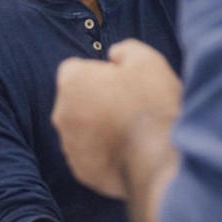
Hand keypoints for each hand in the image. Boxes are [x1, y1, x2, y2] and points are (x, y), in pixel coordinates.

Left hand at [53, 40, 181, 196]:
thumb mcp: (147, 61)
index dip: (101, 74)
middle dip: (96, 101)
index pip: (77, 70)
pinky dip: (103, 153)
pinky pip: (89, 155)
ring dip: (99, 127)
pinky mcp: (81, 171)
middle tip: (130, 108)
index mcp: (72, 82)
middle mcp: (62, 114)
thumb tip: (114, 55)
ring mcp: (70, 145)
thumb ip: (124, 49)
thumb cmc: (153, 107)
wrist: (160, 160)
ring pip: (82, 129)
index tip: (123, 83)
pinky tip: (128, 152)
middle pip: (77, 100)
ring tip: (132, 132)